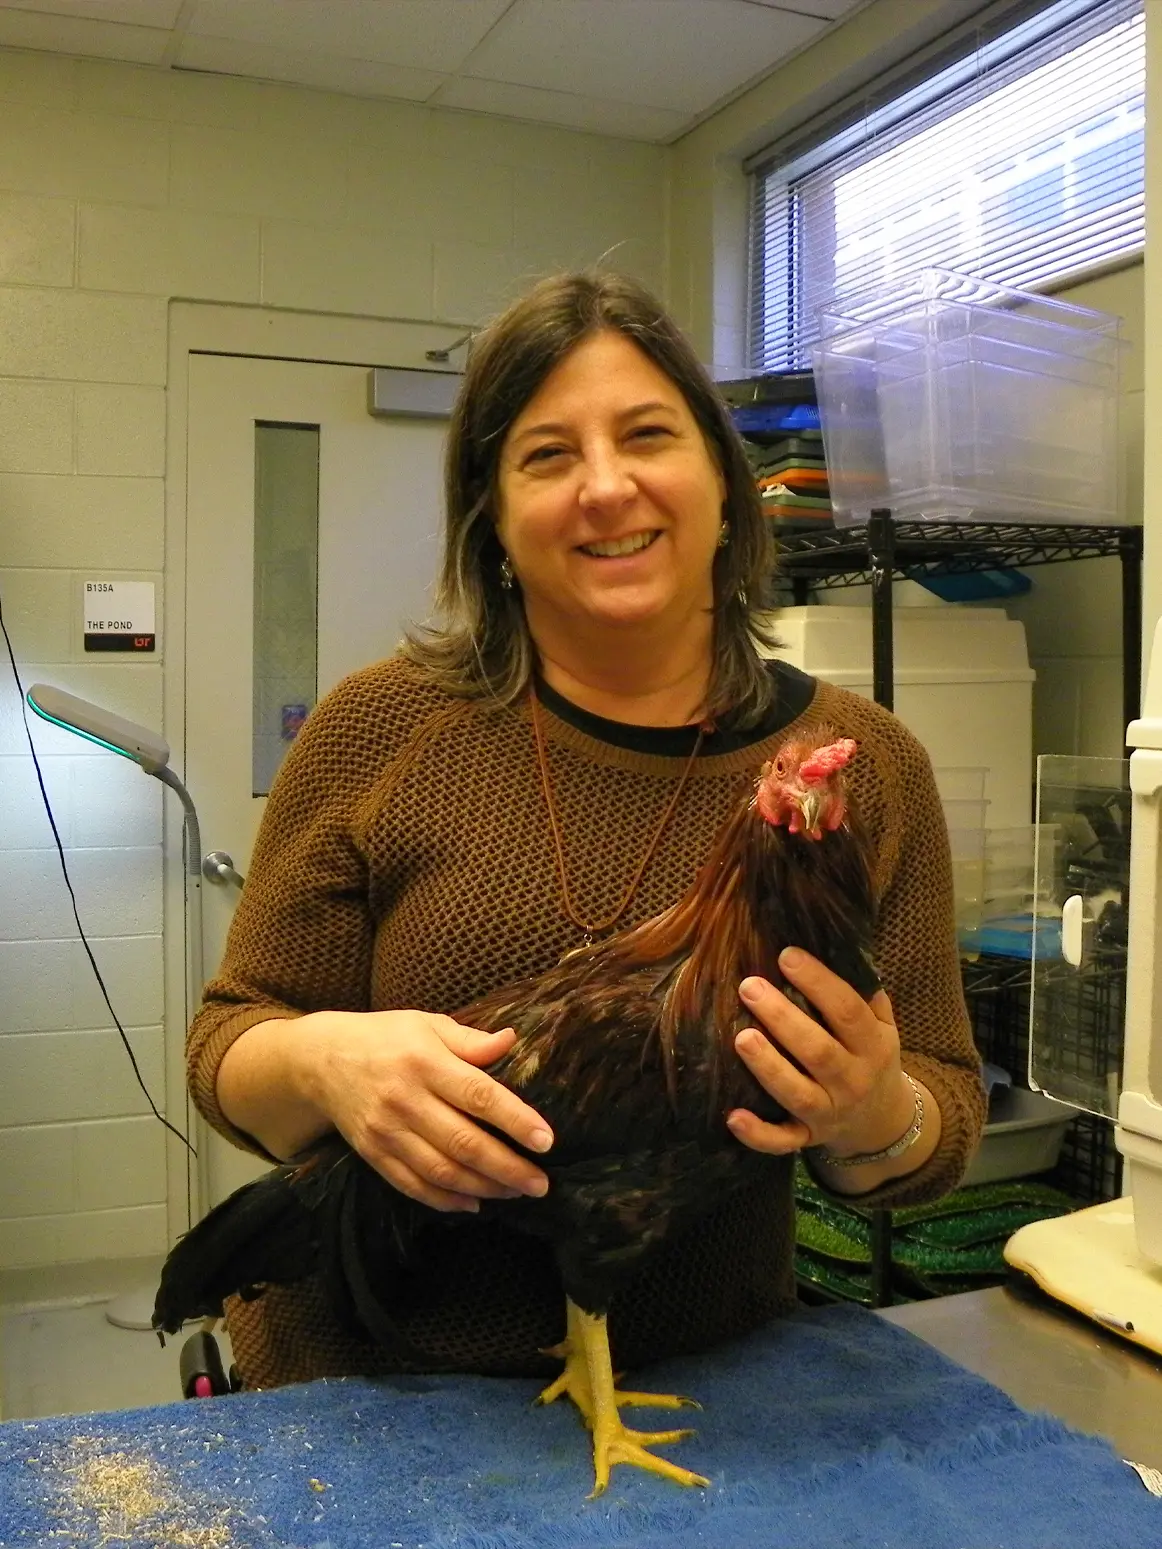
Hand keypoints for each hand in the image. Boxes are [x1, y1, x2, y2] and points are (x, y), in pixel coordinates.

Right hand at [299, 1009, 553, 1212]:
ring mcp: (386, 1131)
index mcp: (424, 1061)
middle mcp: (405, 1100)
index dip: (515, 1121)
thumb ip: (470, 1039)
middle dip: (507, 1168)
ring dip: (483, 1188)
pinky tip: (473, 1203)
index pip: (478, 1095)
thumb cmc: (385, 1036)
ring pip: (441, 1171)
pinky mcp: (373, 1154)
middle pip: (463, 1142)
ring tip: (516, 1193)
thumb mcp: (427, 1024)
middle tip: (541, 1184)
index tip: (546, 1141)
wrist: (320, 1059)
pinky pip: (412, 1185)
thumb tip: (512, 1041)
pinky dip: (445, 1199)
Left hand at [725, 947, 913, 1159]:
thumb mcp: (882, 1026)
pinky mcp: (807, 1137)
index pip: (848, 1011)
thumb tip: (835, 945)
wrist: (882, 1122)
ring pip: (798, 1094)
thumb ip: (864, 993)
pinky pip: (783, 1141)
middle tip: (749, 987)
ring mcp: (829, 1113)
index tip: (786, 955)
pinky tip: (732, 1116)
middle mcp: (853, 1081)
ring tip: (740, 1038)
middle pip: (819, 1051)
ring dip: (769, 1068)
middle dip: (783, 1019)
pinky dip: (758, 1135)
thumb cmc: (870, 1057)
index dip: (819, 982)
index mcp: (873, 1046)